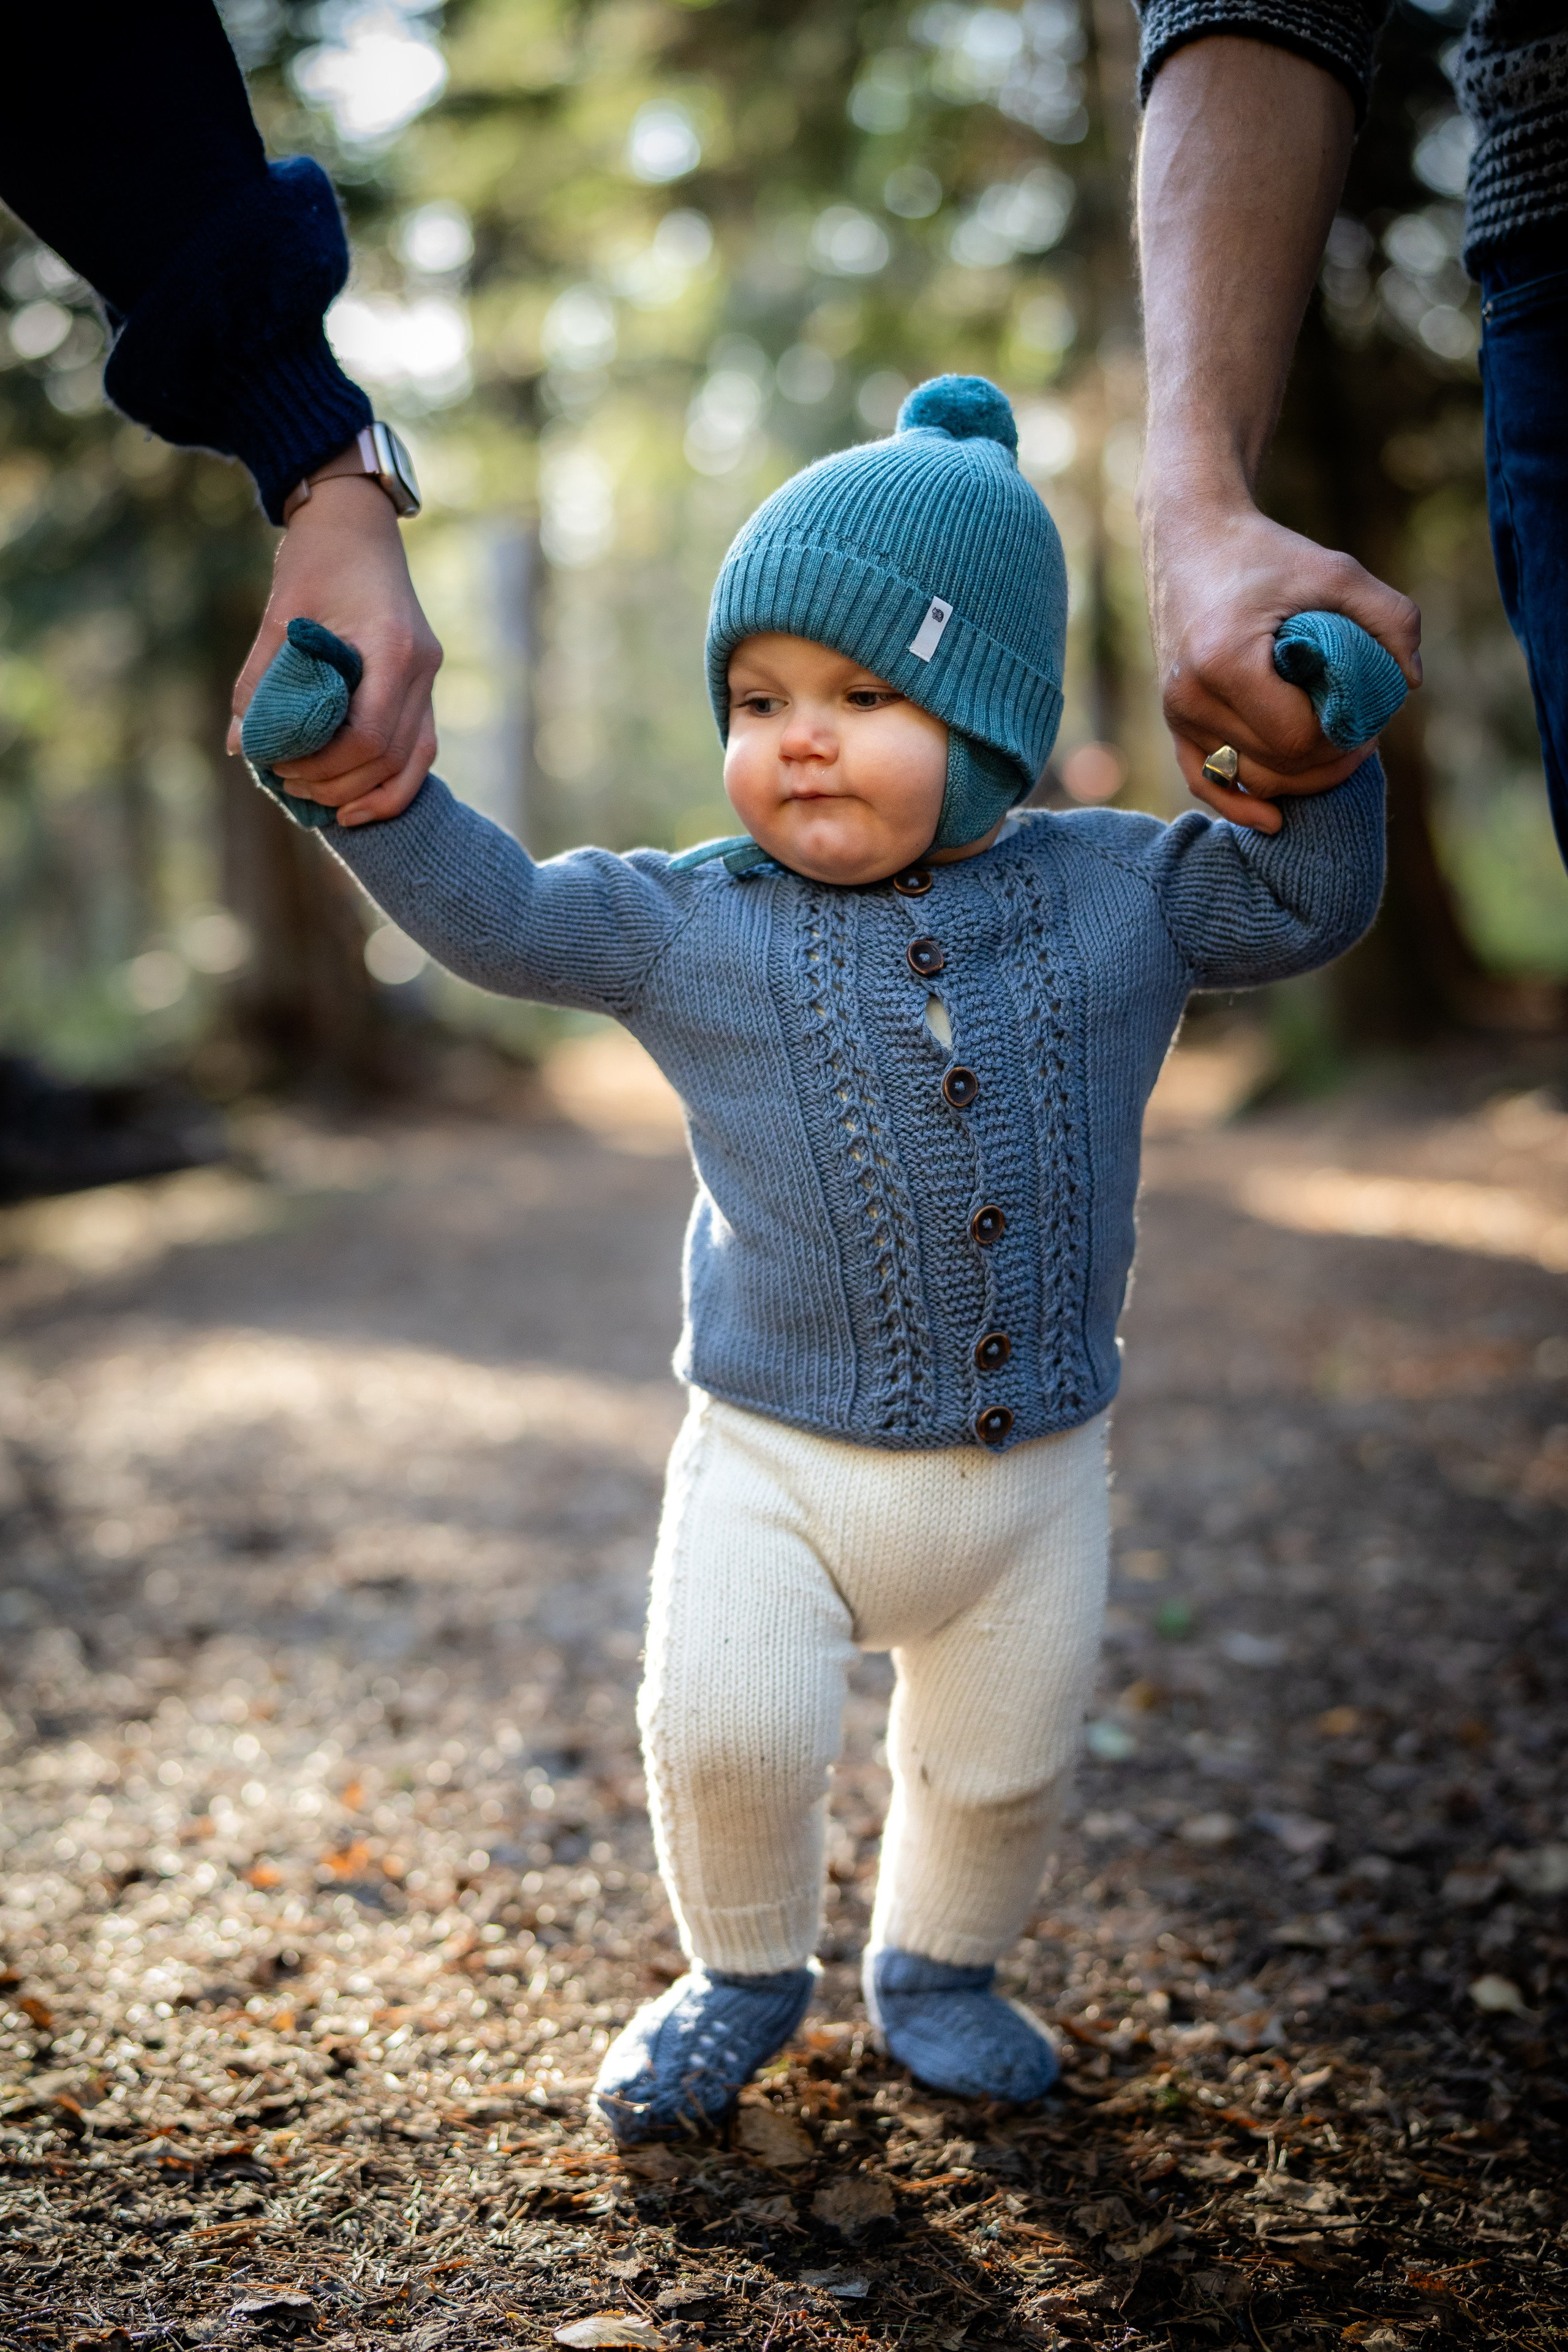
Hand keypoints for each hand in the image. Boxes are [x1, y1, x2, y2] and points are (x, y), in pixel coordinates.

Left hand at [228, 474, 441, 824]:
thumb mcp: (279, 616)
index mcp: (392, 650)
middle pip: (392, 759)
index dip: (324, 766)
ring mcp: (430, 678)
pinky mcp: (423, 684)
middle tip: (289, 787)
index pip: (368, 737)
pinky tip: (357, 798)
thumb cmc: (316, 559)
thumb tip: (238, 746)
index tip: (281, 766)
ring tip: (322, 803)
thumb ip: (259, 681)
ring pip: (415, 762)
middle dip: (340, 785)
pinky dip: (391, 779)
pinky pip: (419, 747)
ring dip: (370, 792)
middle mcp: (423, 669)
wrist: (355, 520)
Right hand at [1140, 484, 1421, 835]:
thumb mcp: (1339, 571)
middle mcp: (1191, 696)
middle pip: (1275, 768)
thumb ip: (1391, 618)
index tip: (1372, 715)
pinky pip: (1205, 781)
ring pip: (1249, 781)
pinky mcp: (1173, 720)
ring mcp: (1177, 713)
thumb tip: (1410, 682)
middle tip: (1363, 734)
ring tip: (1332, 746)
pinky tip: (1274, 820)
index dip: (1344, 739)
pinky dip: (1240, 805)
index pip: (1296, 739)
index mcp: (1225, 661)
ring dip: (1298, 777)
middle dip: (1328, 761)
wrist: (1192, 538)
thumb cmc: (1268, 553)